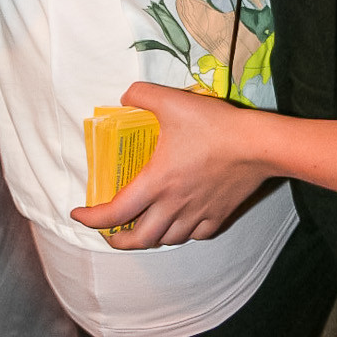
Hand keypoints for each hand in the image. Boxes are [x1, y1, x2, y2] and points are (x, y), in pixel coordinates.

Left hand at [70, 81, 270, 249]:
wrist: (258, 145)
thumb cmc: (214, 125)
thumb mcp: (172, 101)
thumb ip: (143, 95)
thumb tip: (125, 95)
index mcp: (156, 183)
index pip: (114, 213)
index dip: (91, 219)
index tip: (78, 214)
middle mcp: (173, 206)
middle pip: (139, 239)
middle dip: (118, 240)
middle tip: (110, 232)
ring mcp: (197, 214)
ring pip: (167, 240)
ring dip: (150, 237)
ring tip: (144, 226)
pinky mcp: (218, 216)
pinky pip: (195, 235)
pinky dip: (182, 234)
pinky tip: (181, 222)